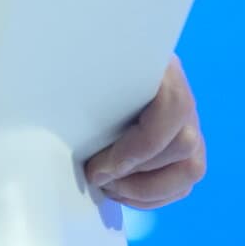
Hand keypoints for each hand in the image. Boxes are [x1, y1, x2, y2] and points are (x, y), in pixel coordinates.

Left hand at [85, 56, 204, 208]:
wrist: (101, 50)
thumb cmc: (86, 55)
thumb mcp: (86, 58)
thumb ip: (84, 76)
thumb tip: (54, 102)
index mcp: (163, 66)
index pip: (173, 108)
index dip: (139, 147)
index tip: (100, 166)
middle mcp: (184, 95)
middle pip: (183, 146)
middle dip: (137, 174)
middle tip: (96, 178)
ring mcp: (190, 123)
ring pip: (190, 170)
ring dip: (146, 191)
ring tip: (108, 188)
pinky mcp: (187, 148)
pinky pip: (182, 181)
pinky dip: (153, 195)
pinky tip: (121, 192)